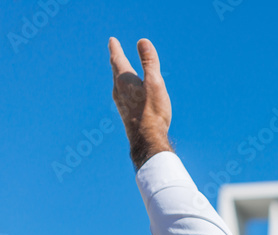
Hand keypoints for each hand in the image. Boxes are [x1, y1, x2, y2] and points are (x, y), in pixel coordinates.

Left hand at [109, 37, 172, 169]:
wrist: (147, 139)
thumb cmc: (152, 111)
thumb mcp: (154, 83)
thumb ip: (149, 62)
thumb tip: (142, 41)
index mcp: (124, 79)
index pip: (117, 59)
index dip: (115, 48)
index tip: (112, 40)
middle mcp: (118, 89)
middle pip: (116, 70)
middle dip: (116, 59)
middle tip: (114, 51)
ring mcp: (120, 102)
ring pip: (118, 83)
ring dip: (120, 74)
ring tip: (121, 70)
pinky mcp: (125, 112)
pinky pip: (123, 94)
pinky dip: (124, 87)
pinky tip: (129, 95)